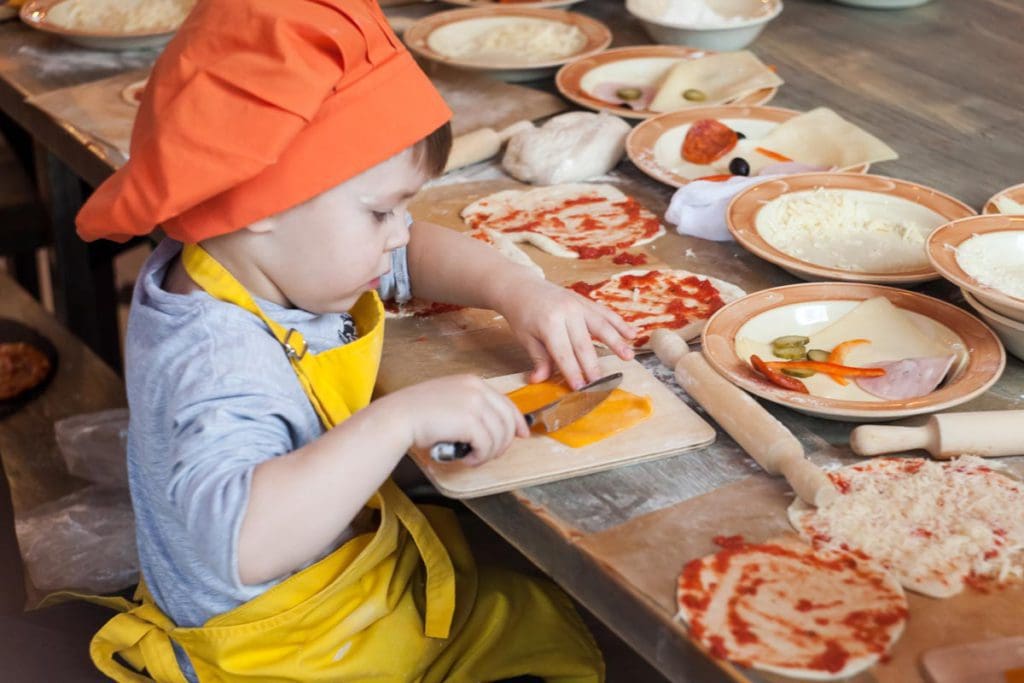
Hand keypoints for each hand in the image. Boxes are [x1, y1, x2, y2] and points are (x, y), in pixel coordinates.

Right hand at [386, 375, 529, 465]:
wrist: (399, 417)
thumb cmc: (418, 414)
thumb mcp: (450, 401)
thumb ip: (472, 408)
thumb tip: (494, 428)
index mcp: (473, 382)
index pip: (506, 403)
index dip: (517, 421)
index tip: (522, 434)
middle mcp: (477, 389)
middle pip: (507, 421)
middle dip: (504, 443)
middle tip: (491, 455)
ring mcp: (475, 404)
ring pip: (500, 436)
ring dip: (489, 453)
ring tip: (473, 458)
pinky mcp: (470, 421)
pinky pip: (487, 445)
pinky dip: (479, 457)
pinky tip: (467, 459)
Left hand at [495, 276, 637, 388]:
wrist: (522, 287)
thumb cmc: (523, 315)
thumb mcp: (526, 338)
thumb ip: (539, 359)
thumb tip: (539, 380)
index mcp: (549, 323)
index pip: (564, 354)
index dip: (573, 372)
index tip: (580, 388)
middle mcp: (566, 312)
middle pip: (584, 344)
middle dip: (593, 365)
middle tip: (601, 383)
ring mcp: (578, 305)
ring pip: (601, 326)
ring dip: (616, 342)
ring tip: (629, 357)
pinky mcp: (585, 301)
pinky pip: (605, 313)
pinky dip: (619, 323)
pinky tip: (632, 334)